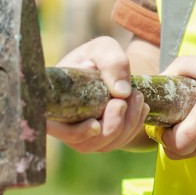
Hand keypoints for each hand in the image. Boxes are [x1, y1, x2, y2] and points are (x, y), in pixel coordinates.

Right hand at [45, 36, 148, 153]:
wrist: (109, 67)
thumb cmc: (98, 56)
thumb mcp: (104, 48)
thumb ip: (112, 62)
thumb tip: (122, 91)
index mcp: (56, 101)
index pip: (54, 127)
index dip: (74, 133)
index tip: (95, 124)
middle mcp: (66, 124)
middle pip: (85, 143)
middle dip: (111, 126)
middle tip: (123, 101)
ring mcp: (84, 134)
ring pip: (105, 145)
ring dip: (127, 124)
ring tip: (137, 96)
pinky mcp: (102, 138)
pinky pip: (119, 142)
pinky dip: (134, 126)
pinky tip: (141, 106)